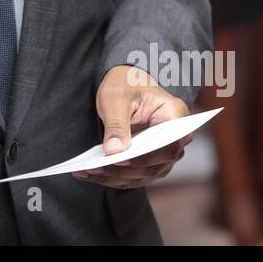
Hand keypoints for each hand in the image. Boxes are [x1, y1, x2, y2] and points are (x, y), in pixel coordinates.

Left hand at [72, 64, 190, 188]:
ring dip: (114, 177)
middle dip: (123, 170)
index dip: (147, 157)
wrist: (125, 84)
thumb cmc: (125, 84)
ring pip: (143, 175)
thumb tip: (114, 151)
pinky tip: (90, 174)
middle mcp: (176, 137)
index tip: (122, 159)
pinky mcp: (150, 162)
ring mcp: (164, 152)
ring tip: (86, 172)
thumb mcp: (117, 98)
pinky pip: (134, 175)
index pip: (169, 146)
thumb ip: (117, 124)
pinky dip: (112, 177)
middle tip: (95, 168)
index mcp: (174, 115)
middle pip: (155, 165)